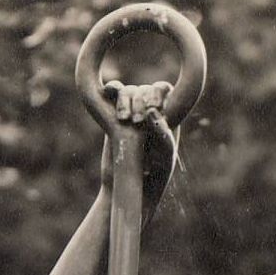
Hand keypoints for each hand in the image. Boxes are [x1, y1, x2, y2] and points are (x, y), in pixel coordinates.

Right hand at [99, 82, 177, 212]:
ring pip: (128, 91)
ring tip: (123, 120)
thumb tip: (150, 111)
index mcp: (167, 116)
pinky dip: (112, 89)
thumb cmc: (154, 176)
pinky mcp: (112, 115)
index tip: (153, 109)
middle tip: (136, 123)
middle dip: (139, 101)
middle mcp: (149, 111)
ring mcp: (130, 112)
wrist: (127, 186)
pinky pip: (113, 93)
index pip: (163, 90)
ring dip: (125, 99)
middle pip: (144, 89)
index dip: (157, 94)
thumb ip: (162, 134)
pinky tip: (109, 91)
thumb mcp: (164, 157)